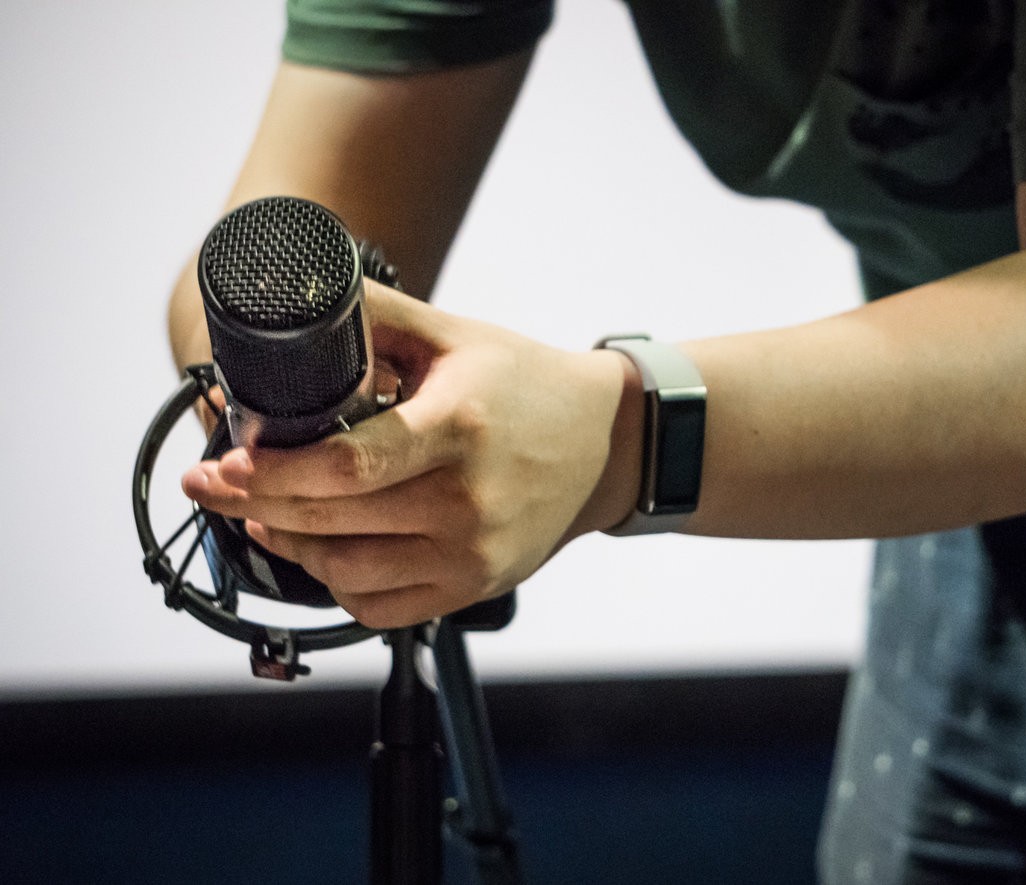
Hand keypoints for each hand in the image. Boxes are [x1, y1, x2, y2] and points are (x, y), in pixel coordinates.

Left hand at [181, 283, 628, 627]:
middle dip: (255, 504)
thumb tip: (296, 298)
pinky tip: (318, 551)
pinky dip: (337, 584)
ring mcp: (473, 554)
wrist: (605, 445)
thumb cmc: (526, 386)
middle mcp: (468, 502)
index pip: (348, 466)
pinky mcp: (475, 586)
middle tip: (211, 484)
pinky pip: (382, 607)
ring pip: (348, 573)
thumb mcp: (455, 335)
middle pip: (334, 521)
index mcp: (460, 429)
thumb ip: (376, 315)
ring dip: (290, 545)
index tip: (227, 462)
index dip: (274, 472)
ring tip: (262, 515)